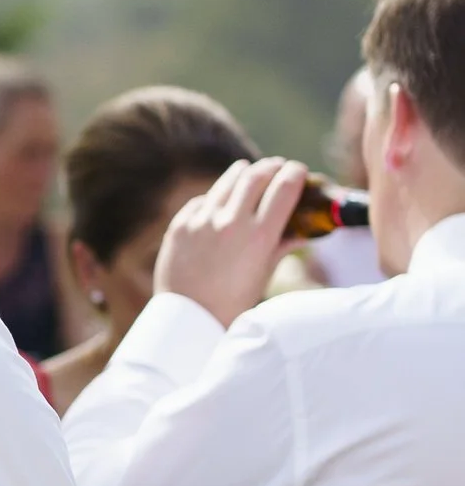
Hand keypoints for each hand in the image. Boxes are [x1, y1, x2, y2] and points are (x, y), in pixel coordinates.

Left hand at [152, 157, 307, 329]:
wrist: (188, 319)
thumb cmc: (233, 302)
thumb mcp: (264, 274)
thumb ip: (283, 245)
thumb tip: (304, 230)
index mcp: (259, 237)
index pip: (284, 188)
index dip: (295, 173)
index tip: (298, 170)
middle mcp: (230, 223)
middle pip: (256, 175)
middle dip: (271, 166)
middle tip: (277, 166)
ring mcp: (202, 221)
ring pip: (228, 180)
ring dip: (243, 173)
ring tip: (250, 172)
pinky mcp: (180, 224)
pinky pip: (202, 200)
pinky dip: (216, 198)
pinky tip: (220, 203)